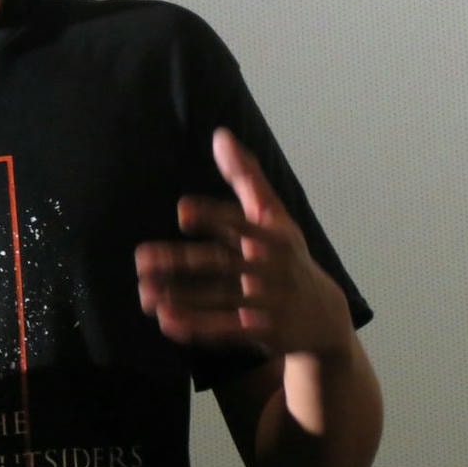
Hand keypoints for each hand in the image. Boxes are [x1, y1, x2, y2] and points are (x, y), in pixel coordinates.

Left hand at [135, 128, 351, 357]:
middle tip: (141, 260)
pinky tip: (167, 322)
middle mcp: (269, 266)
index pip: (239, 223)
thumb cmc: (289, 258)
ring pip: (218, 297)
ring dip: (181, 297)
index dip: (213, 217)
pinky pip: (226, 329)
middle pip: (220, 262)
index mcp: (270, 235)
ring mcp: (267, 301)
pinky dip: (197, 327)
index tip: (182, 212)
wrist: (326, 318)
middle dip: (180, 262)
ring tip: (144, 294)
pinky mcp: (263, 330)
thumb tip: (220, 135)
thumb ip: (246, 177)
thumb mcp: (274, 217)